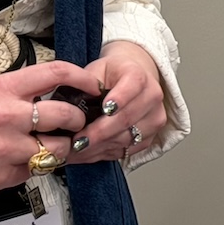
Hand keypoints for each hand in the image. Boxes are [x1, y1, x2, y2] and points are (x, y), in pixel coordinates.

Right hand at [0, 60, 99, 195]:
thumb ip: (18, 91)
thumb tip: (53, 92)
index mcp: (2, 89)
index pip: (56, 73)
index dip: (82, 78)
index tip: (92, 85)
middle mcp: (8, 118)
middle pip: (67, 116)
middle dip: (76, 120)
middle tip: (73, 122)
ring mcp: (7, 150)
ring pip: (57, 150)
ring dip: (59, 147)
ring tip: (46, 143)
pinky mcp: (3, 176)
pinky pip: (34, 170)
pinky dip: (33, 165)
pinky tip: (16, 159)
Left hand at [74, 40, 167, 163]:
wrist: (133, 79)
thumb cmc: (112, 75)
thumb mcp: (97, 70)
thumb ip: (85, 85)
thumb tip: (69, 107)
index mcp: (139, 76)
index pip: (132, 86)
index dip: (119, 98)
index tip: (104, 108)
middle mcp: (152, 96)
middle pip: (126, 118)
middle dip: (99, 132)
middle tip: (78, 141)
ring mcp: (154, 118)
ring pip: (126, 138)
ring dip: (99, 147)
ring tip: (76, 150)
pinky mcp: (151, 136)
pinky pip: (126, 150)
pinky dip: (103, 154)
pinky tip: (87, 154)